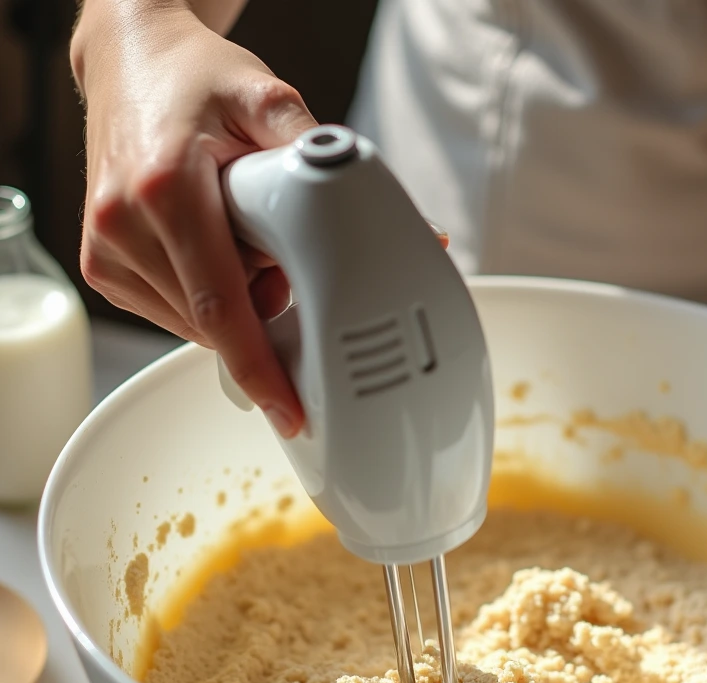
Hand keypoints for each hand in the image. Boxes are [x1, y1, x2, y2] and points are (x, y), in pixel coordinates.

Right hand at [74, 7, 315, 435]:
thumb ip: (325, 163)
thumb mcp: (268, 101)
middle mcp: (124, 225)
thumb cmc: (199, 82)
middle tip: (284, 272)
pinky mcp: (105, 267)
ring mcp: (109, 250)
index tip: (291, 412)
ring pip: (197, 325)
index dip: (260, 369)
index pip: (222, 308)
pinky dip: (211, 299)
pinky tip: (216, 250)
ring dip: (238, 305)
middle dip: (266, 316)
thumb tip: (413, 227)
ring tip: (241, 239)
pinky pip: (177, 314)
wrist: (132, 59)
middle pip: (216, 322)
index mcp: (165, 190)